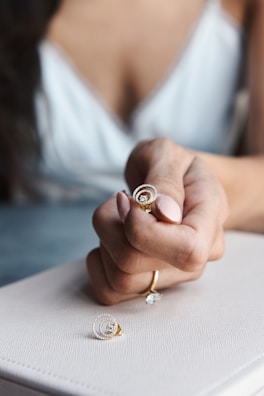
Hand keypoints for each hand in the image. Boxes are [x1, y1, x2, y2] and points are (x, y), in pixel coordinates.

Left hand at [86, 138, 228, 304]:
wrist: (178, 185)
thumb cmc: (173, 167)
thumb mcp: (167, 155)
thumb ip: (165, 180)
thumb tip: (165, 215)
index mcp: (209, 221)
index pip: (186, 249)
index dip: (144, 230)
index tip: (130, 201)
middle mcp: (196, 258)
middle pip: (137, 264)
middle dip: (112, 227)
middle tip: (121, 200)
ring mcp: (173, 276)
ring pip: (120, 281)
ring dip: (105, 242)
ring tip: (118, 218)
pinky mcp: (149, 284)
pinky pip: (110, 292)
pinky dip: (97, 265)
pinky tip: (107, 240)